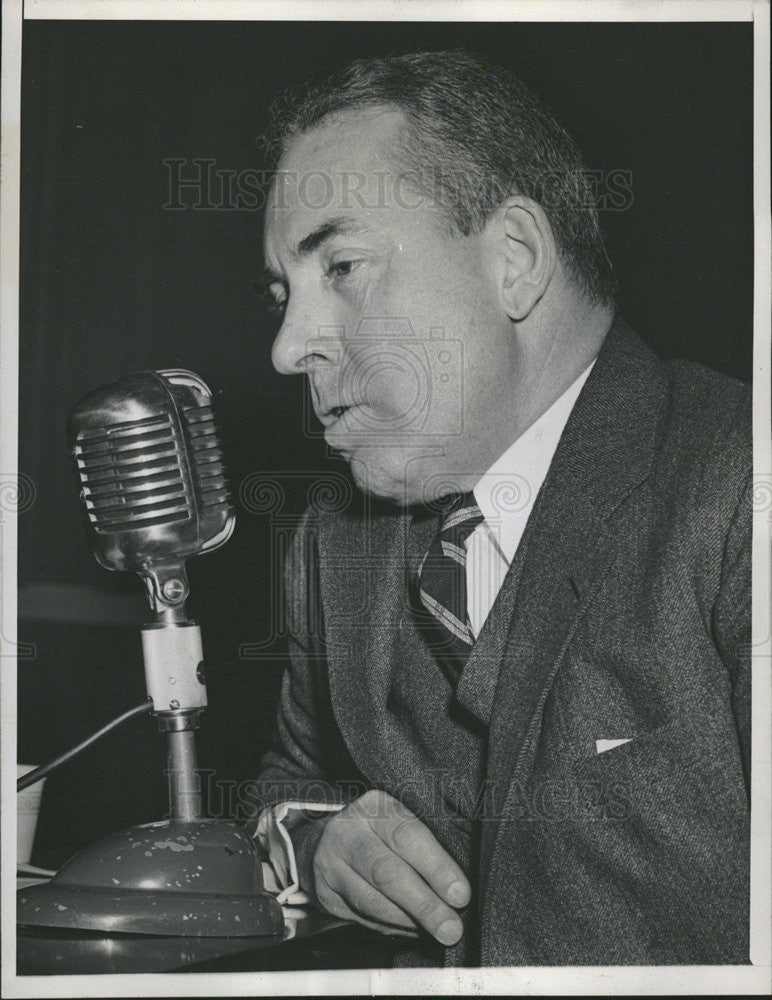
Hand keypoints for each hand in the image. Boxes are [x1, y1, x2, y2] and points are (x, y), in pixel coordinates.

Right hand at [296, 789, 470, 943]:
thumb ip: (425, 846)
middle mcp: (346, 833)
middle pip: (386, 873)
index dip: (436, 868)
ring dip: (410, 922)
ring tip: (437, 932)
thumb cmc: (380, 832)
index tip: (460, 895)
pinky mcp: (326, 896)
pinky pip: (364, 919)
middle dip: (424, 905)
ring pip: (372, 902)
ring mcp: (330, 865)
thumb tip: (458, 890)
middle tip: (450, 927)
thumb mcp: (399, 822)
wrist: (328, 842)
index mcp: (373, 807)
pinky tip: (414, 930)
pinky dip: (394, 928)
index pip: (407, 836)